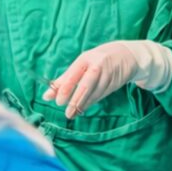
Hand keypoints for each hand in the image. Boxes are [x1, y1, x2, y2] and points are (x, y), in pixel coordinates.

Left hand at [44, 40, 171, 118]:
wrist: (125, 56)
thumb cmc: (95, 60)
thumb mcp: (81, 65)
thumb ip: (64, 80)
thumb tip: (46, 96)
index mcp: (85, 59)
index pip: (74, 74)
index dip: (66, 88)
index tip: (58, 101)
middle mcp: (97, 66)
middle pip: (85, 85)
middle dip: (76, 99)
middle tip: (67, 112)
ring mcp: (107, 76)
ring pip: (94, 93)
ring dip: (83, 104)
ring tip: (72, 114)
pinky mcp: (114, 84)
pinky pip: (100, 96)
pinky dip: (90, 103)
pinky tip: (82, 109)